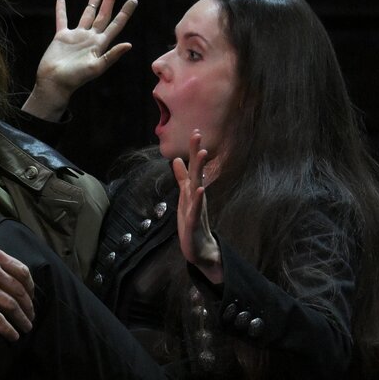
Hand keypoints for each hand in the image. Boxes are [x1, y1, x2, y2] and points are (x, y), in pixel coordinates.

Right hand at [0, 243, 35, 340]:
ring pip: (12, 305)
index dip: (30, 286)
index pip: (22, 271)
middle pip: (19, 290)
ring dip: (23, 318)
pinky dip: (8, 329)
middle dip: (28, 305)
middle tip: (31, 314)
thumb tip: (11, 266)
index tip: (31, 295)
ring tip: (27, 327)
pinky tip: (14, 336)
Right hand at [22, 0, 137, 120]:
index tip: (133, 0)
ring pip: (87, 14)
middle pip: (103, 14)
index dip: (125, 13)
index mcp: (100, 45)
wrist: (55, 83)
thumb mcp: (96, 68)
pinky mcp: (62, 37)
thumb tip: (129, 45)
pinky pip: (62, 20)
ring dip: (93, 1)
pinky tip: (61, 0)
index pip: (115, 25)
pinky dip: (61, 10)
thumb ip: (111, 56)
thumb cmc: (75, 78)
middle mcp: (90, 38)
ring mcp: (76, 37)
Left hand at [171, 130, 223, 283]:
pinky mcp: (195, 223)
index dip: (193, 150)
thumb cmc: (192, 221)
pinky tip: (200, 190)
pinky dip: (197, 199)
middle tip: (197, 134)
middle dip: (196, 152)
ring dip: (200, 170)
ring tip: (202, 153)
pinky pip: (196, 209)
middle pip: (197, 171)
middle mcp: (197, 196)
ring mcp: (197, 208)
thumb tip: (175, 161)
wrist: (200, 249)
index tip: (195, 130)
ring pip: (198, 186)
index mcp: (193, 190)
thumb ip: (181, 179)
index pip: (194, 167)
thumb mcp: (184, 197)